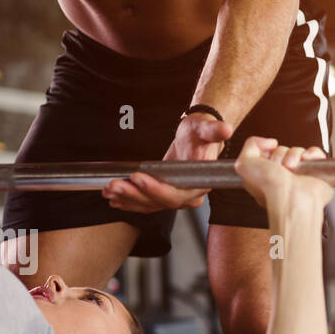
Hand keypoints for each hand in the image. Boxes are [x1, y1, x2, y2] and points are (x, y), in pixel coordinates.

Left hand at [102, 115, 232, 212]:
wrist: (198, 138)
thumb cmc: (201, 133)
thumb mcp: (205, 128)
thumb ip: (214, 130)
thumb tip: (225, 129)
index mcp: (199, 184)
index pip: (176, 194)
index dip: (156, 189)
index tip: (137, 176)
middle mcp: (189, 197)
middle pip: (159, 202)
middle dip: (135, 195)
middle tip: (114, 184)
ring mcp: (177, 198)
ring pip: (150, 205)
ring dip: (128, 199)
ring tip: (109, 189)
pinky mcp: (165, 195)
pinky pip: (146, 204)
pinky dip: (129, 202)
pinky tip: (113, 198)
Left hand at [233, 137, 330, 210]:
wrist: (291, 197)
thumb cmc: (269, 188)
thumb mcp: (243, 164)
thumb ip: (249, 146)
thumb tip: (269, 142)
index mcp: (266, 177)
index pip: (267, 153)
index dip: (266, 153)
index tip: (266, 161)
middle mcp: (283, 177)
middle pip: (282, 150)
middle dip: (280, 154)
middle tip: (280, 168)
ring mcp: (300, 175)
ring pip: (298, 151)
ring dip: (294, 155)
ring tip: (292, 169)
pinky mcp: (316, 174)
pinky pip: (315, 154)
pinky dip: (311, 154)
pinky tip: (305, 161)